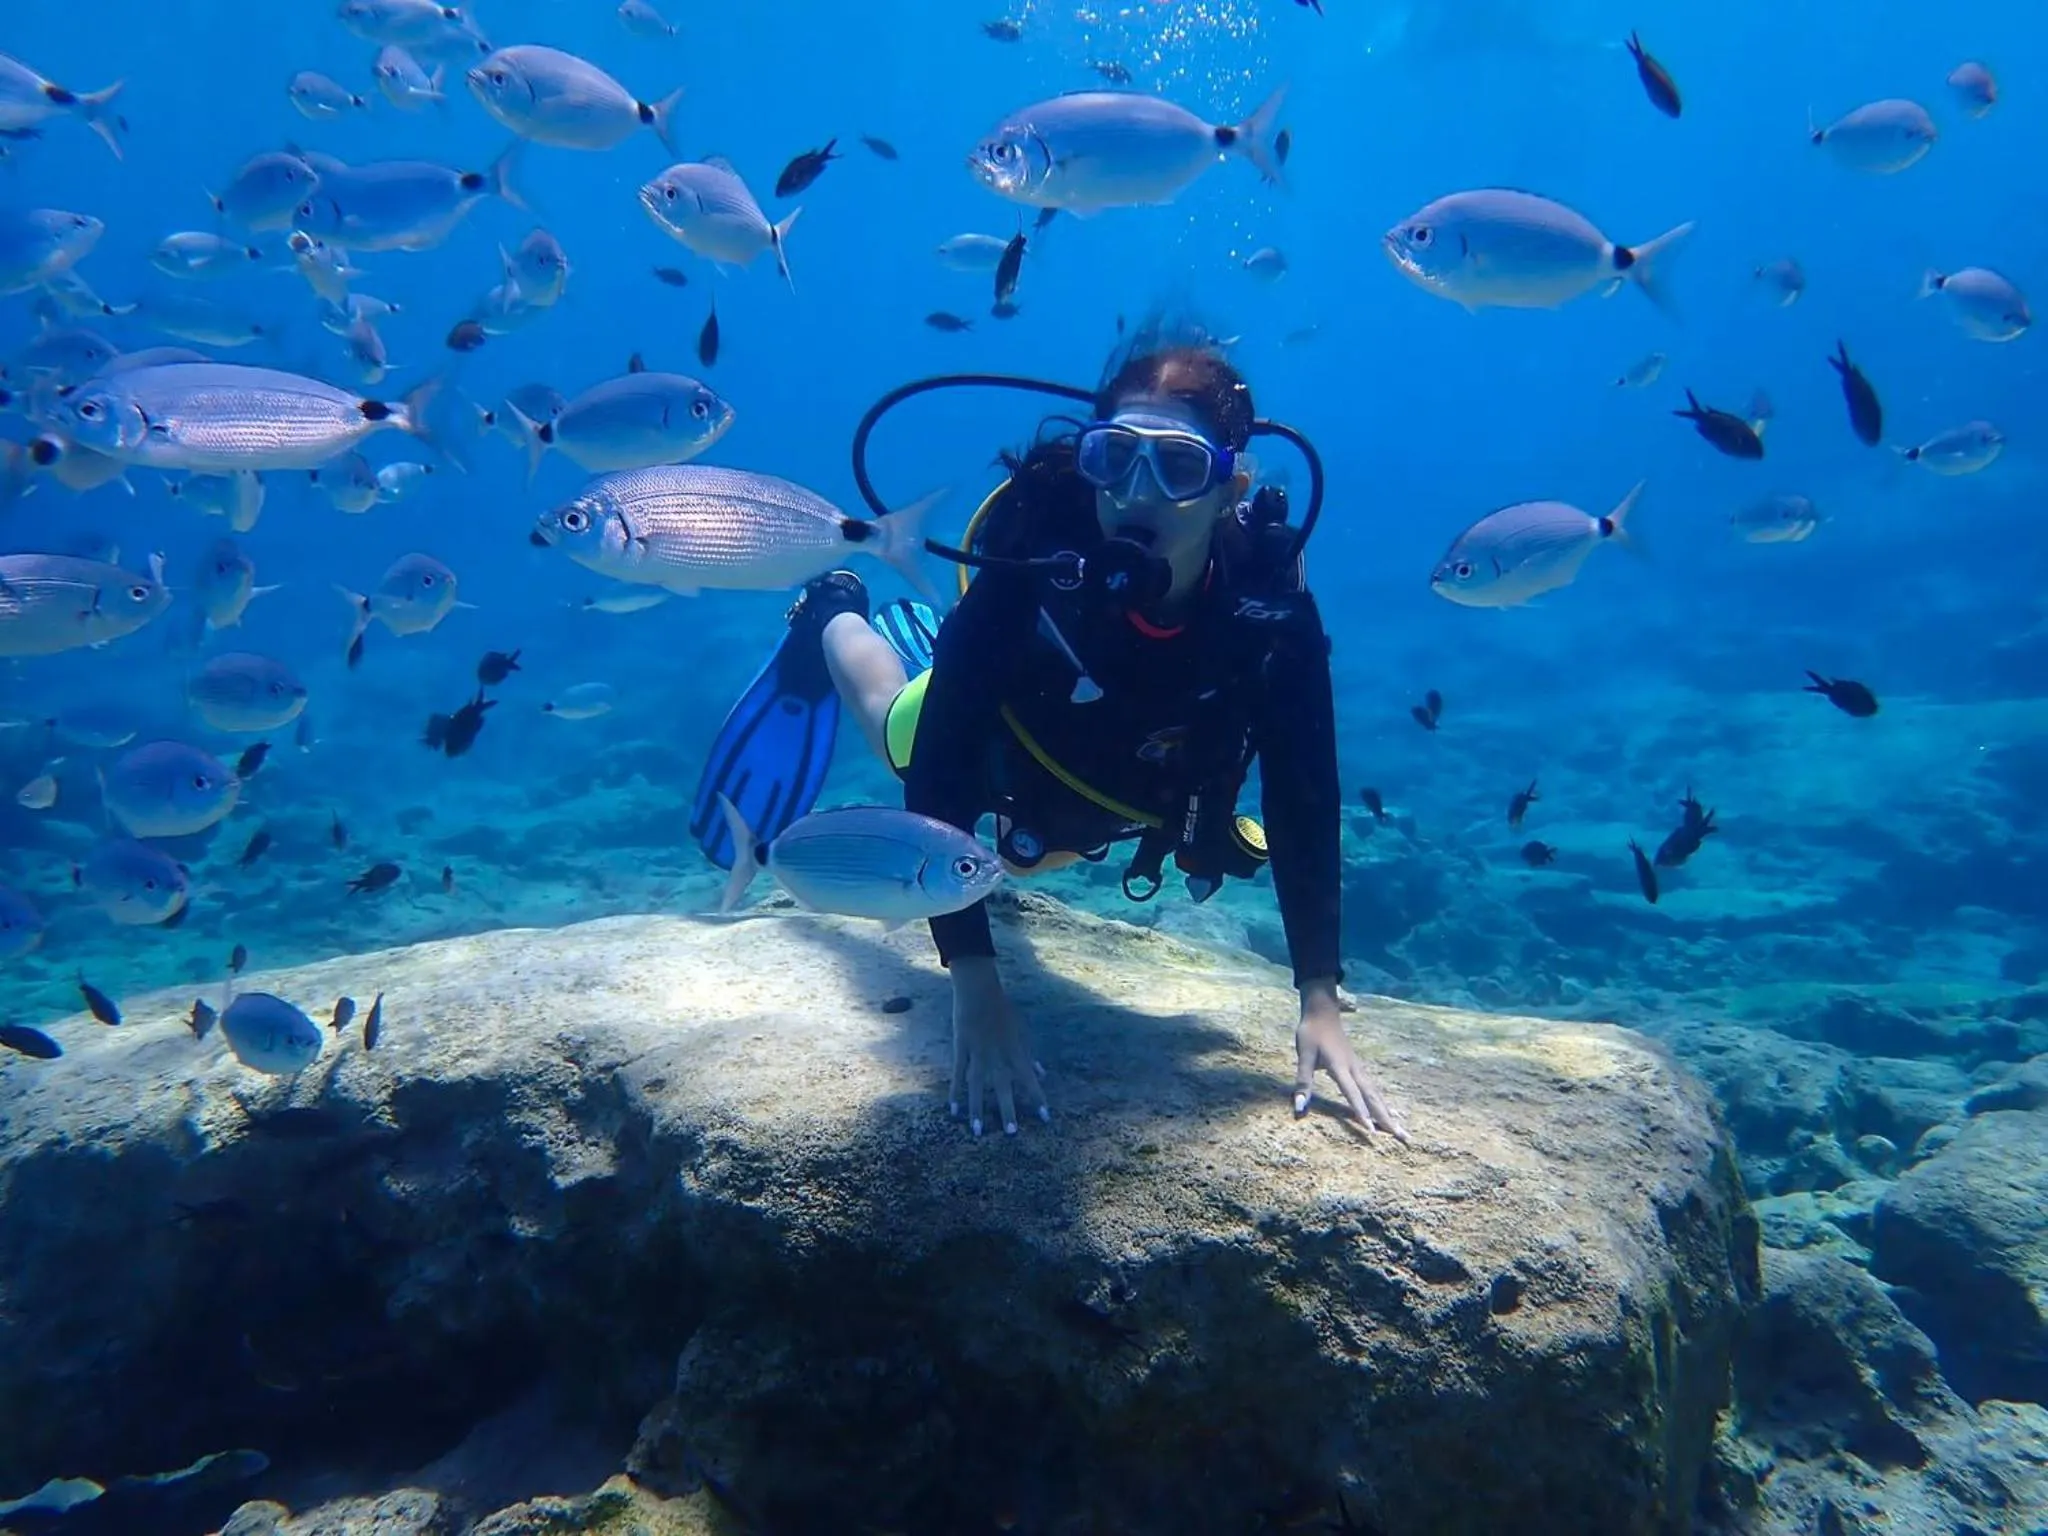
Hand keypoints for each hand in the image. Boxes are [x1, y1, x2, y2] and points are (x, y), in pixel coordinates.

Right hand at [948, 956, 1048, 1136]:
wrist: (979, 991)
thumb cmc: (1003, 1010)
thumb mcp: (1022, 1031)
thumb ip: (1029, 1056)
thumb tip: (1041, 1074)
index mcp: (1015, 1051)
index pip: (1029, 1079)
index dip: (1037, 1098)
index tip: (1045, 1118)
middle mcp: (998, 1055)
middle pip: (1003, 1087)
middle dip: (1008, 1110)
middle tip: (1011, 1133)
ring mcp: (978, 1054)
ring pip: (978, 1086)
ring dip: (978, 1109)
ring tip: (977, 1131)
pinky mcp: (961, 1049)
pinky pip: (957, 1075)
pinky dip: (956, 1092)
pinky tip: (954, 1110)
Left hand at [1293, 980, 1407, 1140]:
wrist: (1324, 1012)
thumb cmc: (1311, 1033)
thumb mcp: (1303, 1056)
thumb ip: (1303, 1083)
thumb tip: (1299, 1108)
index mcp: (1340, 1066)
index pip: (1352, 1093)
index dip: (1361, 1112)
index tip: (1371, 1130)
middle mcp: (1355, 1069)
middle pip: (1373, 1097)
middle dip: (1387, 1119)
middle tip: (1403, 1137)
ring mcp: (1360, 1069)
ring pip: (1377, 1095)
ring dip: (1389, 1114)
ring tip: (1402, 1131)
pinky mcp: (1360, 1069)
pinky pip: (1375, 1090)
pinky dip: (1384, 1104)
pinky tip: (1392, 1114)